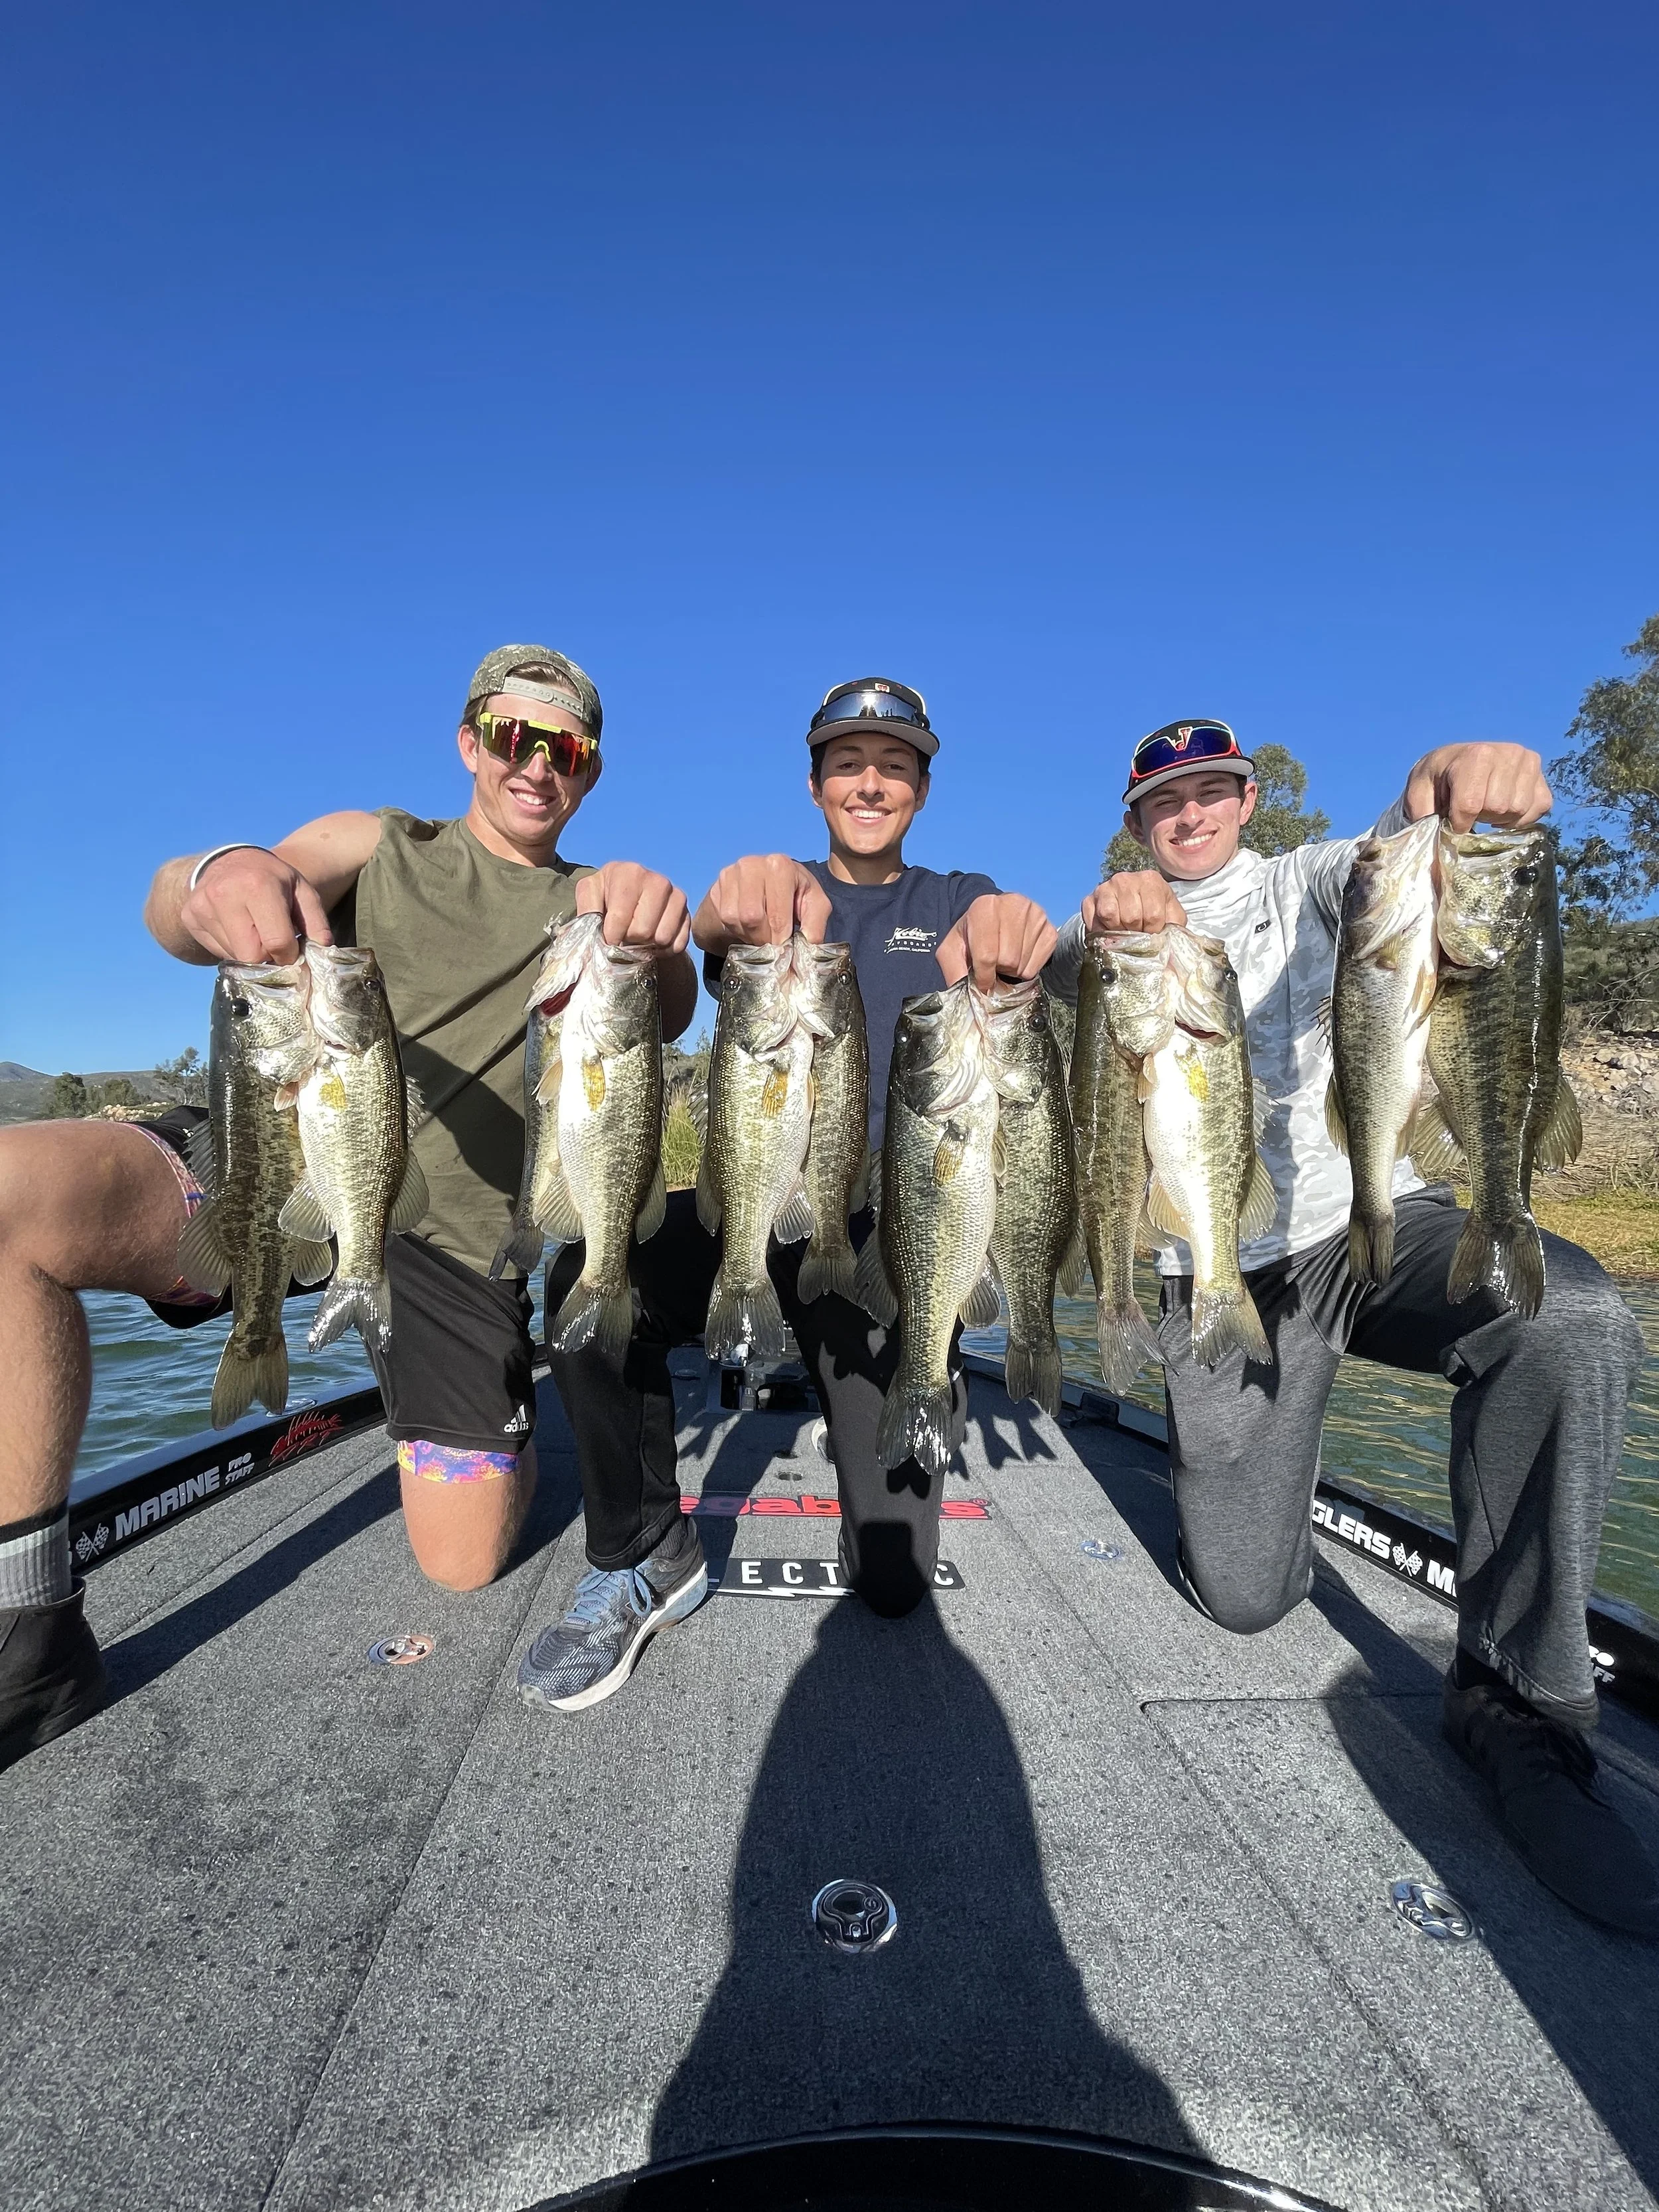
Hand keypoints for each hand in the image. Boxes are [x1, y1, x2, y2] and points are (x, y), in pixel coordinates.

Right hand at [180, 848, 333, 965]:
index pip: (276, 943)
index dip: (289, 956)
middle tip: (274, 946)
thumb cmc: (273, 879)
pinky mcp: (189, 917)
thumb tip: (323, 950)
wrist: (233, 861)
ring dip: (250, 952)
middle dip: (268, 958)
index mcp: (257, 886)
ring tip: (254, 930)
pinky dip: (232, 948)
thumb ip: (316, 921)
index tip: (292, 951)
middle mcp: (224, 894)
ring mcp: (202, 906)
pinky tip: (237, 928)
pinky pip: (217, 952)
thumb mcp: (302, 891)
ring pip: (233, 957)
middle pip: (251, 956)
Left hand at [577, 862, 690, 954]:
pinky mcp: (687, 913)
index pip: (621, 916)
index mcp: (630, 872)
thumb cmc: (607, 895)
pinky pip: (678, 944)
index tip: (607, 939)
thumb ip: (588, 909)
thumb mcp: (589, 894)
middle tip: (623, 935)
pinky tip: (652, 941)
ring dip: (647, 945)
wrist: (631, 892)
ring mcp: (676, 896)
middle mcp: (657, 880)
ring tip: (637, 937)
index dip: (611, 935)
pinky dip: (664, 950)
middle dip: (629, 939)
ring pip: (662, 938)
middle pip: (643, 930)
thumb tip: (596, 934)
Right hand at [692, 854, 831, 951]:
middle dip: (764, 938)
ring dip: (749, 934)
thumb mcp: (814, 906)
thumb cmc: (794, 894)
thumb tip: (806, 952)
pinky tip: (747, 924)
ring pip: (734, 919)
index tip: (784, 949)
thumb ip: (815, 927)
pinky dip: (736, 928)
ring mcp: (731, 873)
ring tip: (761, 931)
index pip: (776, 915)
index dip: (780, 939)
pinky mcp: (717, 886)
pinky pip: (723, 918)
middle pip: (752, 917)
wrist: (767, 883)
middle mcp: (752, 864)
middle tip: (772, 943)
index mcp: (780, 865)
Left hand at [937, 893, 1057, 990]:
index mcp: (985, 906)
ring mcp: (1036, 916)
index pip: (987, 955)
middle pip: (1008, 961)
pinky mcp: (1049, 929)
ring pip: (1024, 965)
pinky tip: (1019, 955)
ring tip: (1005, 957)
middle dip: (998, 970)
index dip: (983, 976)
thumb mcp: (952, 949)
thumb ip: (954, 972)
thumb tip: (968, 1001)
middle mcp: (1014, 905)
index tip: (982, 982)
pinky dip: (1027, 968)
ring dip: (1012, 970)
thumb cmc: (971, 934)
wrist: (991, 916)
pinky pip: (1038, 966)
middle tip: (993, 963)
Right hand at [1080, 873, 1188, 935]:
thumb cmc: (1156, 910)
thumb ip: (1175, 927)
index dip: (1153, 931)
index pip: (1153, 914)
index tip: (1152, 933)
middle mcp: (1126, 879)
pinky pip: (1094, 921)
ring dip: (1118, 931)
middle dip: (1136, 932)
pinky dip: (1101, 932)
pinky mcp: (1089, 899)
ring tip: (1125, 931)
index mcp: (1151, 880)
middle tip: (1138, 933)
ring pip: (1110, 916)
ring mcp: (1106, 887)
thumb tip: (1168, 948)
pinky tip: (1110, 930)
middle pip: (1131, 917)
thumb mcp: (1172, 916)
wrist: (1134, 903)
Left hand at [1404, 742, 1551, 833]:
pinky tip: (1503, 810)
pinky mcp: (1542, 778)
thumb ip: (1423, 814)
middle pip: (1497, 807)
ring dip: (1499, 817)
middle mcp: (1508, 753)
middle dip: (1480, 816)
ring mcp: (1529, 764)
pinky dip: (1520, 818)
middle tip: (1471, 808)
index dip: (1458, 823)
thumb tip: (1436, 842)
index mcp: (1476, 754)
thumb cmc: (1436, 780)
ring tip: (1486, 806)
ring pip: (1518, 810)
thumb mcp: (1418, 793)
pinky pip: (1538, 809)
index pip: (1471, 804)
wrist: (1455, 762)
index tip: (1452, 822)